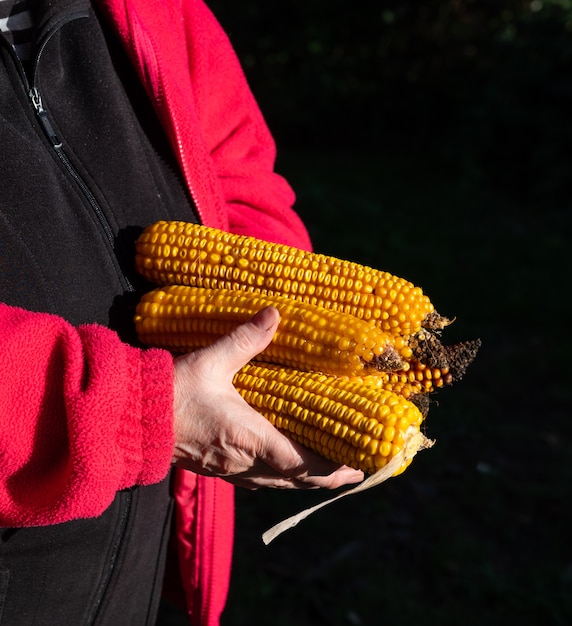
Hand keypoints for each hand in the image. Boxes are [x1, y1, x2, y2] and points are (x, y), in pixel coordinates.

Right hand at [172, 306, 363, 488]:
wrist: (132, 419)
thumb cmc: (172, 392)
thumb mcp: (210, 361)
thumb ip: (244, 339)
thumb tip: (274, 314)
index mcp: (249, 438)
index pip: (301, 465)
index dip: (332, 469)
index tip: (357, 466)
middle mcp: (244, 463)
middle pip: (296, 482)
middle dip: (328, 479)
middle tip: (354, 471)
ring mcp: (231, 471)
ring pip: (279, 485)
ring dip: (306, 481)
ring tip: (330, 473)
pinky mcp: (219, 470)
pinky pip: (260, 482)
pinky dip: (282, 478)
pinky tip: (285, 467)